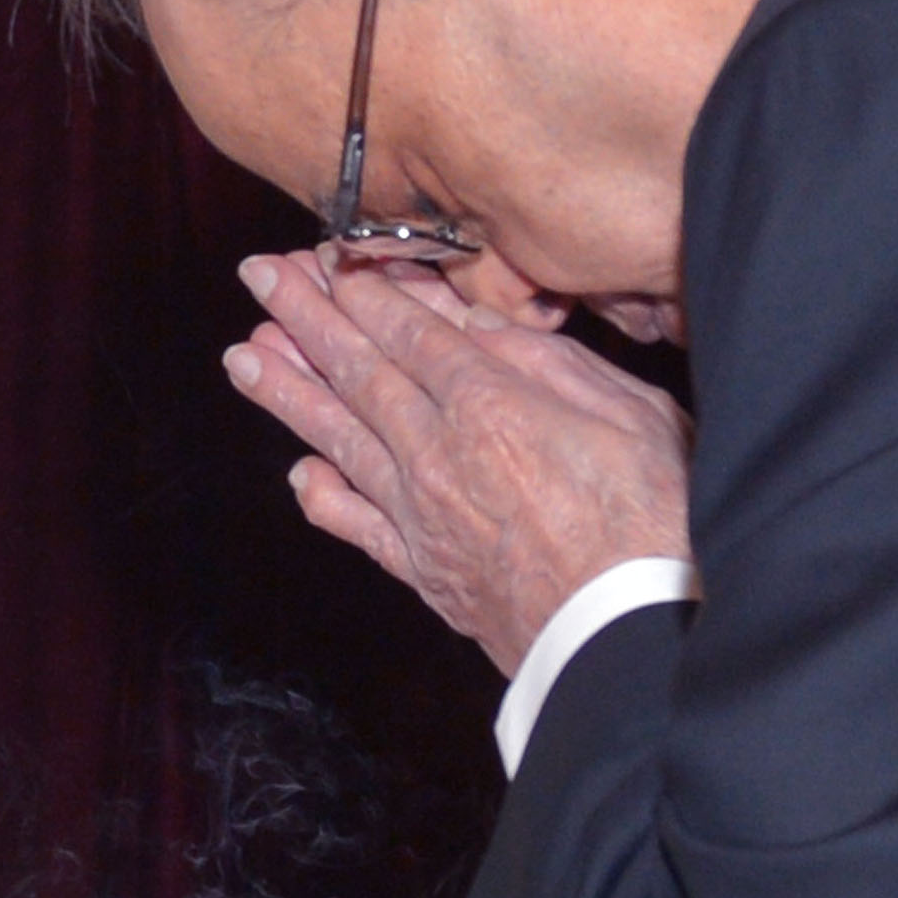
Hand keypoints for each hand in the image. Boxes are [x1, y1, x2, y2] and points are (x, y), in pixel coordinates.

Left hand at [223, 251, 692, 672]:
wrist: (632, 639)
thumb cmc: (654, 524)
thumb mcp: (629, 412)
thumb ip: (547, 363)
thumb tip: (480, 326)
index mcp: (491, 406)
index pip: (408, 333)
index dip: (360, 291)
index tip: (322, 258)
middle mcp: (439, 455)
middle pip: (359, 372)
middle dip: (305, 318)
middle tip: (260, 277)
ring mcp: (422, 515)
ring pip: (340, 438)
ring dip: (288, 392)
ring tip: (244, 354)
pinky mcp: (424, 570)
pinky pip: (357, 524)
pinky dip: (323, 494)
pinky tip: (299, 470)